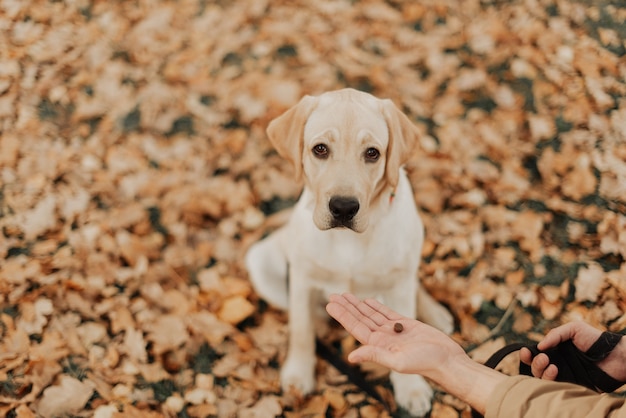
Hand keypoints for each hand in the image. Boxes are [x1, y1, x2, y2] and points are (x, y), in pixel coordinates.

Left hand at [325, 293, 465, 375]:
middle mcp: (384, 338)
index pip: (356, 328)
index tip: (330, 304)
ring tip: (345, 295)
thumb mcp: (398, 360)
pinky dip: (377, 306)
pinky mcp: (407, 325)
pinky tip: (367, 300)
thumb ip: (375, 356)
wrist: (447, 360)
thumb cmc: (425, 363)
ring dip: (358, 305)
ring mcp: (394, 332)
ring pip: (372, 315)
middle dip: (346, 307)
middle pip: (360, 319)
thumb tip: (351, 357)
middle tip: (332, 295)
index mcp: (379, 346)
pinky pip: (387, 313)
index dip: (343, 315)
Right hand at [520, 321, 625, 381]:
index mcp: (555, 352)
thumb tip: (539, 346)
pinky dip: (551, 381)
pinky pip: (555, 388)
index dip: (527, 355)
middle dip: (535, 363)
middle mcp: (557, 364)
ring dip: (542, 372)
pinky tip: (556, 372)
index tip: (526, 351)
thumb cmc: (595, 340)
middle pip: (535, 368)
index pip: (535, 356)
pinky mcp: (572, 387)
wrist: (614, 356)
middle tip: (543, 358)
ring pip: (542, 379)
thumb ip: (555, 334)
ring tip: (553, 367)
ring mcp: (564, 376)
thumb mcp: (574, 329)